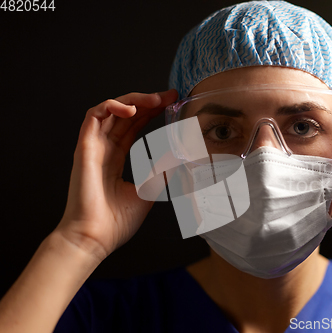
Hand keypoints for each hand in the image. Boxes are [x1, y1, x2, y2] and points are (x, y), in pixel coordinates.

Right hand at [56, 90, 177, 260]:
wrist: (95, 238)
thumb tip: (179, 159)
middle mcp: (105, 149)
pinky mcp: (84, 147)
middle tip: (170, 96)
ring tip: (156, 99)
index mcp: (116, 159)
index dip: (151, 113)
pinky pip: (93, 116)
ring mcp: (93, 147)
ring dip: (133, 100)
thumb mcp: (148, 192)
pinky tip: (133, 109)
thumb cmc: (116, 222)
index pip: (134, 127)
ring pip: (110, 111)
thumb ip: (161, 173)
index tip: (172, 105)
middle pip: (126, 115)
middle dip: (148, 102)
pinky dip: (112, 106)